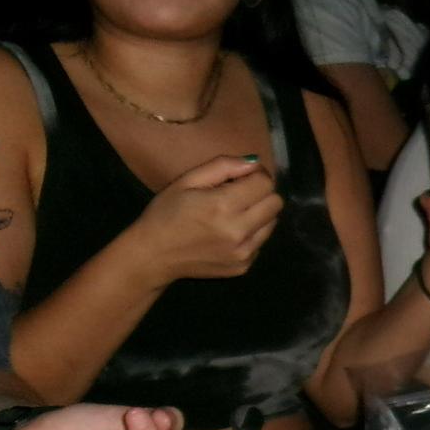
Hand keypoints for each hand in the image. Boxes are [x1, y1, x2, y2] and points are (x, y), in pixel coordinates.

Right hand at [131, 155, 282, 285]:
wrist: (153, 256)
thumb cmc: (166, 213)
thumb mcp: (187, 181)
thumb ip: (223, 166)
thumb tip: (254, 162)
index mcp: (223, 205)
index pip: (265, 184)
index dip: (256, 176)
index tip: (243, 177)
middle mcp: (239, 231)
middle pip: (276, 203)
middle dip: (261, 194)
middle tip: (240, 194)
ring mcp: (243, 253)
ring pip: (272, 224)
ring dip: (259, 214)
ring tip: (233, 214)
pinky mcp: (244, 267)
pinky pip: (261, 243)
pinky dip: (251, 235)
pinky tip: (228, 234)